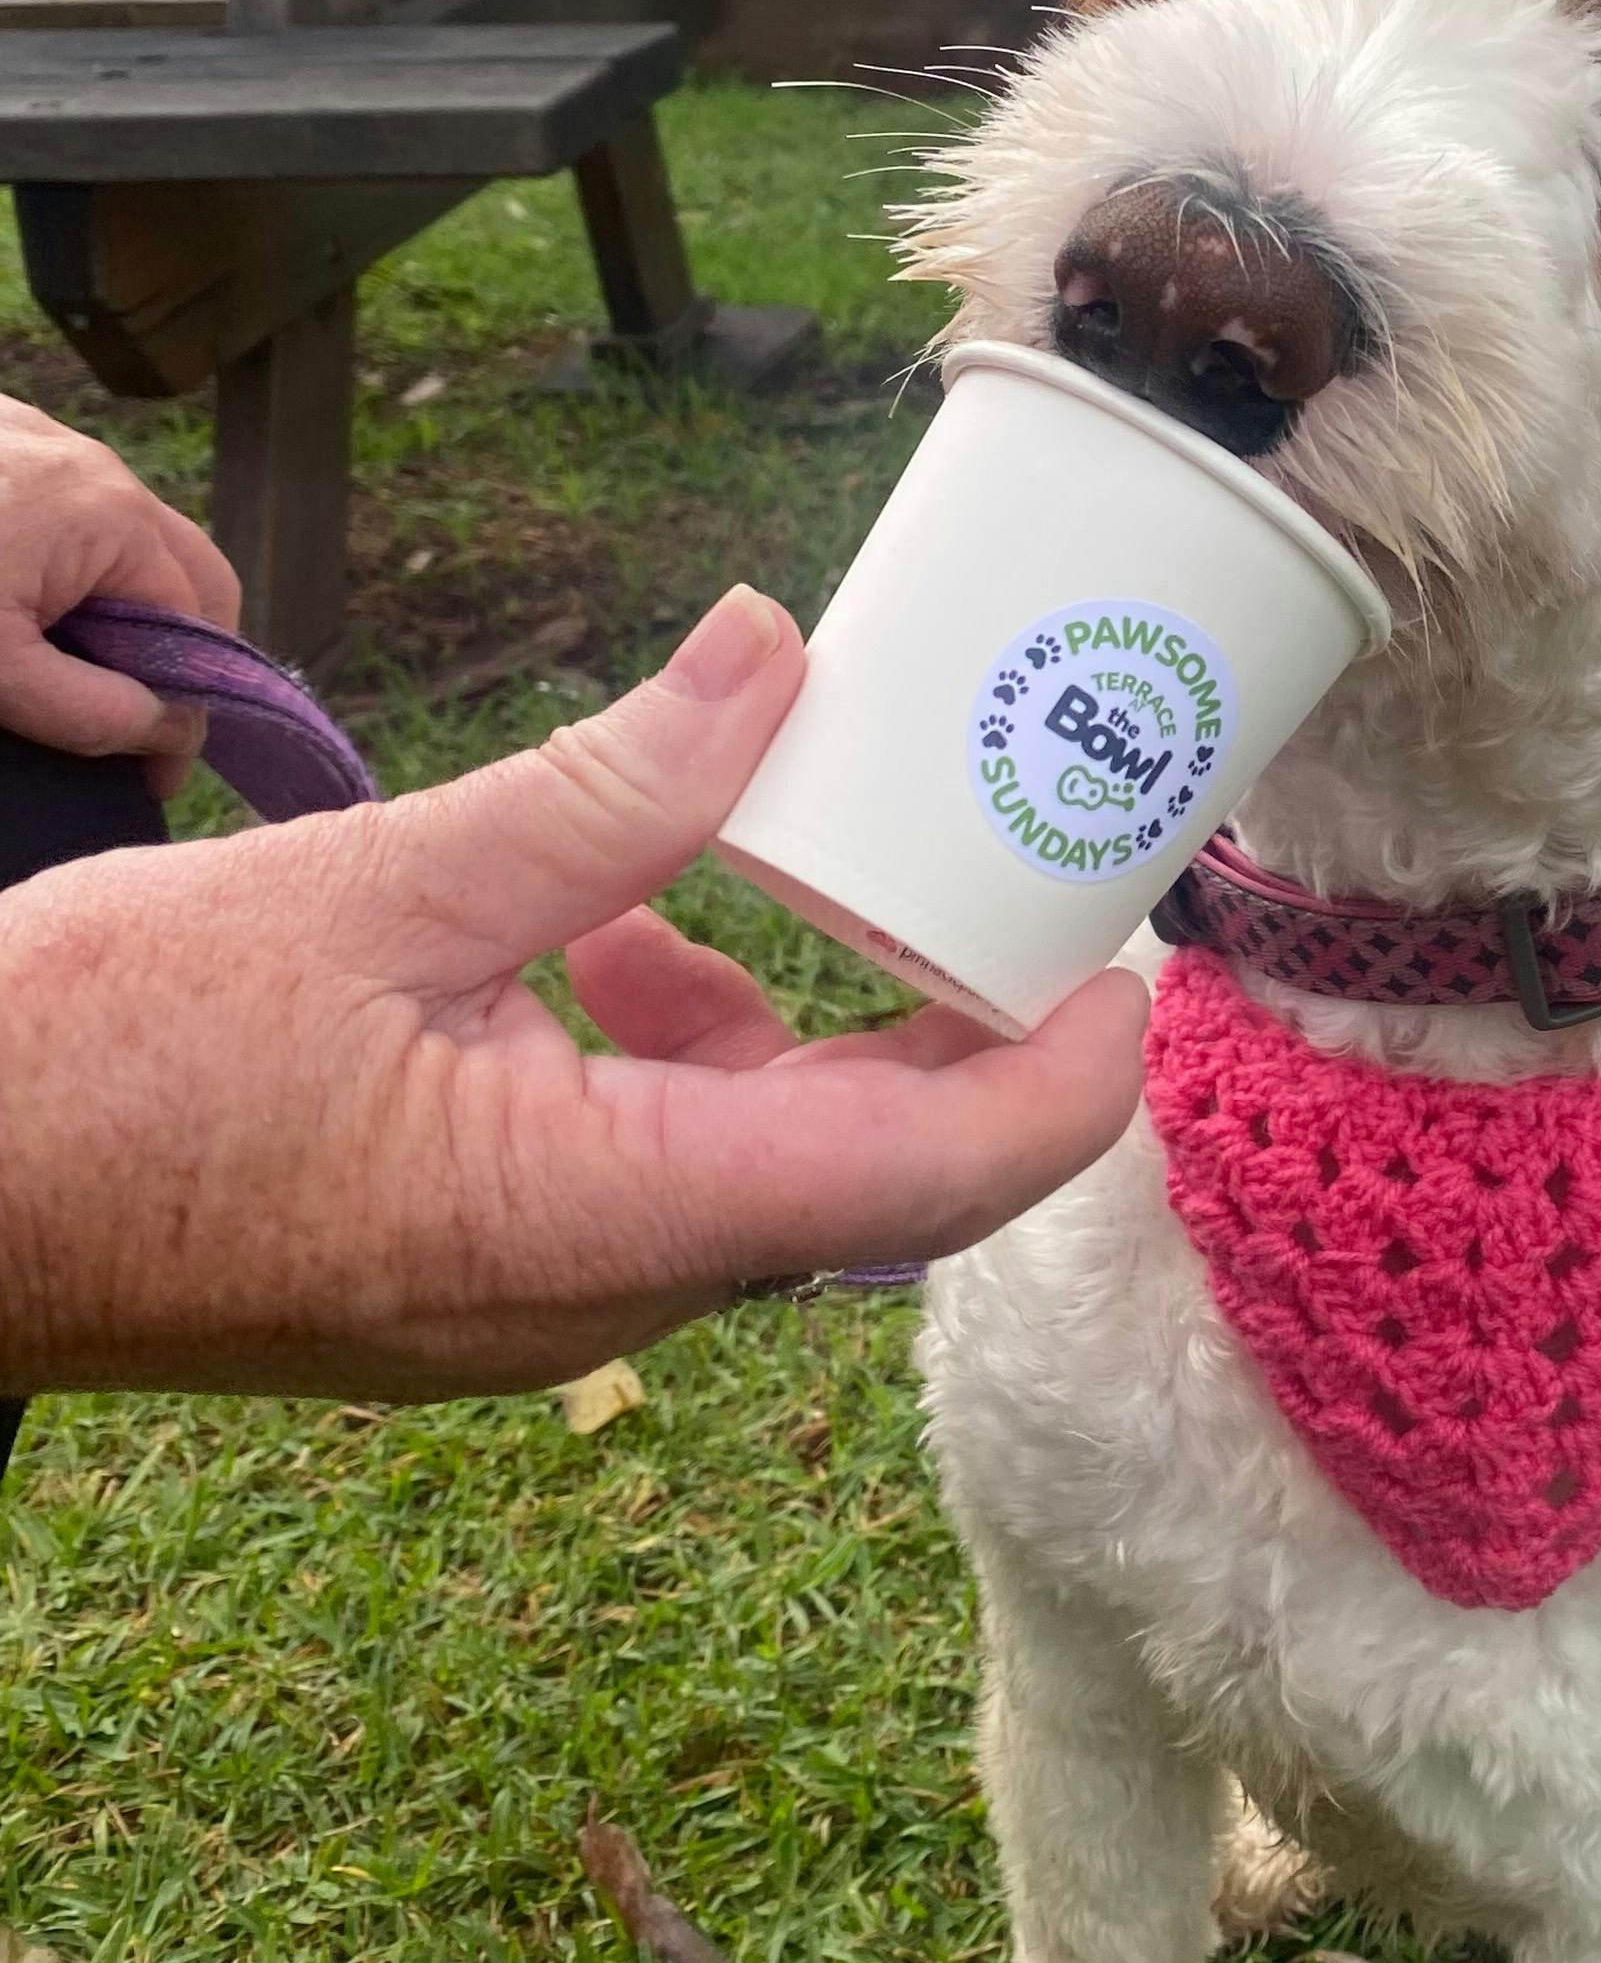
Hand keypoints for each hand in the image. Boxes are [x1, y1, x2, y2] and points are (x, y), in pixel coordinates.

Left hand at [0, 396, 239, 795]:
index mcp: (110, 516)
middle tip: (124, 723)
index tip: (150, 777)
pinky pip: (57, 508)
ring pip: (115, 538)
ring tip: (48, 666)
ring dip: (106, 607)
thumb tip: (168, 730)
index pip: (198, 619)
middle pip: (178, 566)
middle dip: (169, 649)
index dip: (188, 706)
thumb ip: (90, 711)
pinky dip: (53, 565)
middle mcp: (93, 463)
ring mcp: (40, 438)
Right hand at [0, 585, 1145, 1398]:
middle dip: (953, 1027)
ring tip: (761, 862)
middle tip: (1003, 872)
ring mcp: (530, 1307)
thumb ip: (604, 789)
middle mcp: (595, 1294)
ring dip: (790, 1024)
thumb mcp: (374, 886)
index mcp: (599, 1214)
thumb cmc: (102, 1063)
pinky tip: (606, 943)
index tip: (1134, 965)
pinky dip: (670, 1061)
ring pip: (753, 1173)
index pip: (927, 1175)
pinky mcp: (469, 1284)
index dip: (1064, 1078)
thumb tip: (776, 655)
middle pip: (867, 1176)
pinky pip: (643, 1181)